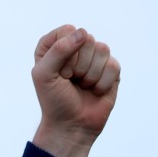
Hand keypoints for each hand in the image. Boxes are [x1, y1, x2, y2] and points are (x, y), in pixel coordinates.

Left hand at [29, 25, 120, 156]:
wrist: (71, 125)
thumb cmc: (54, 100)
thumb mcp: (44, 74)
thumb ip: (58, 50)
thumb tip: (83, 33)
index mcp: (54, 45)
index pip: (67, 31)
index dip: (64, 52)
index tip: (58, 71)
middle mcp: (75, 48)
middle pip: (87, 38)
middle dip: (78, 65)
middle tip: (70, 81)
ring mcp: (94, 58)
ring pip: (102, 49)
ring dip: (90, 74)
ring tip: (82, 86)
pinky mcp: (110, 70)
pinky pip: (113, 65)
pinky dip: (102, 82)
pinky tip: (95, 91)